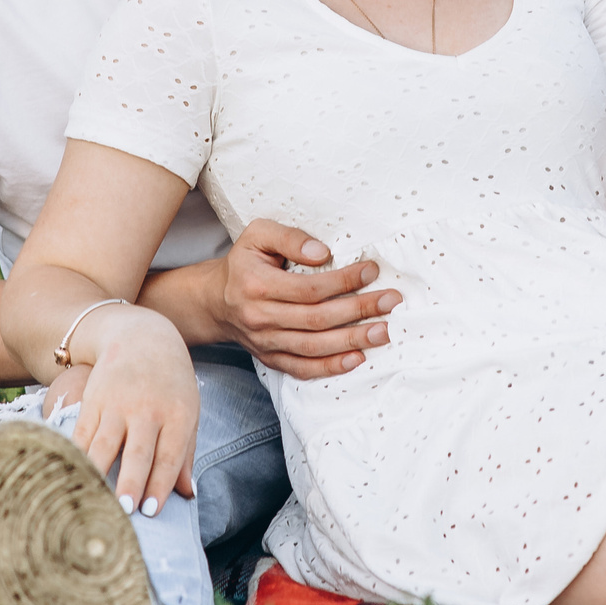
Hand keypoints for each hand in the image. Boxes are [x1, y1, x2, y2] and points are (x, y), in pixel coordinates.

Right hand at [70, 309, 202, 515]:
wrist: (142, 337)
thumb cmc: (170, 384)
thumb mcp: (187, 412)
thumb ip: (185, 454)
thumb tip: (187, 494)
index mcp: (177, 414)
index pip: (168, 457)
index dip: (159, 486)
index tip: (151, 512)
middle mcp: (147, 409)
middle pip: (138, 453)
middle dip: (130, 484)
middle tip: (124, 512)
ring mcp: (117, 403)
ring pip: (105, 444)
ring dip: (100, 474)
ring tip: (95, 499)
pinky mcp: (94, 400)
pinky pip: (83, 433)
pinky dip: (77, 456)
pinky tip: (74, 474)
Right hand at [217, 219, 395, 379]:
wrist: (215, 301)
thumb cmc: (243, 263)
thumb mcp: (257, 235)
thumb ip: (288, 238)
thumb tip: (322, 252)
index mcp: (257, 285)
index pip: (308, 288)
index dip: (343, 281)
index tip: (371, 271)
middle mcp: (260, 317)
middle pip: (316, 319)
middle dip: (358, 310)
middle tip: (391, 302)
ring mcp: (265, 342)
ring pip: (314, 347)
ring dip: (352, 340)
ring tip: (384, 331)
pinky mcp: (270, 359)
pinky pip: (303, 368)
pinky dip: (331, 367)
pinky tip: (357, 358)